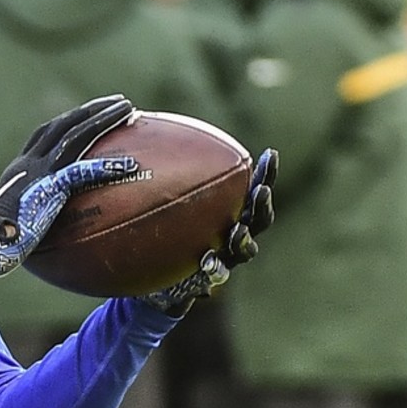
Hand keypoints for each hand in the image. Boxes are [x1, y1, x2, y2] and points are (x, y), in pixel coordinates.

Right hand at [0, 96, 137, 281]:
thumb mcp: (14, 221)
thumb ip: (34, 214)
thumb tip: (50, 229)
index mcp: (20, 168)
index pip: (44, 134)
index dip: (68, 120)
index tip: (88, 113)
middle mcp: (29, 163)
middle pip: (63, 125)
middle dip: (91, 110)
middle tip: (119, 102)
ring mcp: (39, 173)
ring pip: (75, 136)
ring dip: (103, 119)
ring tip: (128, 110)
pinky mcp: (48, 189)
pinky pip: (81, 172)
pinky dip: (105, 167)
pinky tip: (130, 164)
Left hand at [140, 147, 277, 314]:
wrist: (147, 278)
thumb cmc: (155, 232)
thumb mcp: (155, 200)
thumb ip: (156, 172)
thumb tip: (136, 123)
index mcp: (227, 213)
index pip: (252, 189)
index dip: (265, 174)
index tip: (269, 153)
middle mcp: (231, 235)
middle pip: (259, 220)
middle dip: (262, 205)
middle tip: (260, 192)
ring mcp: (223, 260)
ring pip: (244, 251)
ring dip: (243, 241)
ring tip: (237, 231)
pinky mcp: (205, 284)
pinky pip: (213, 278)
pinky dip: (212, 271)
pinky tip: (207, 264)